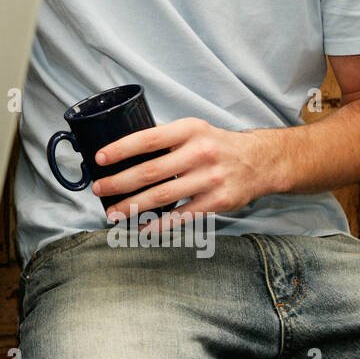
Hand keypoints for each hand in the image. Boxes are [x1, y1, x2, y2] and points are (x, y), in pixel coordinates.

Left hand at [91, 118, 280, 230]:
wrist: (261, 161)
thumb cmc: (217, 145)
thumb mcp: (194, 130)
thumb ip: (165, 138)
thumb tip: (123, 150)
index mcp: (190, 130)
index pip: (148, 139)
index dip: (121, 149)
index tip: (99, 159)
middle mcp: (200, 152)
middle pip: (150, 171)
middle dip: (119, 182)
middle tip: (98, 189)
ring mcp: (210, 178)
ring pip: (162, 196)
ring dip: (132, 206)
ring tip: (113, 211)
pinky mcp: (219, 201)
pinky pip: (182, 216)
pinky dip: (159, 224)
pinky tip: (142, 228)